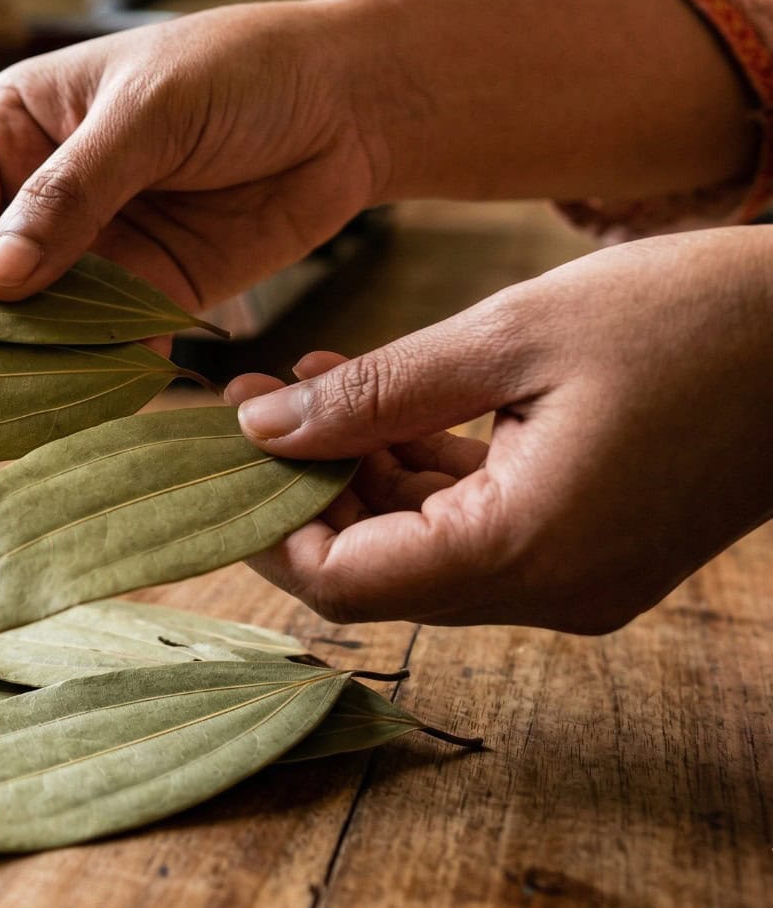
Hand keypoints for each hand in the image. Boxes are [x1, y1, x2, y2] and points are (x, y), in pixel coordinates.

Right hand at [0, 0, 753, 309]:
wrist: (356, 105)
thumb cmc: (243, 71)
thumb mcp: (147, 115)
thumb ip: (70, 194)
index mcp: (12, 130)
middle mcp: (37, 198)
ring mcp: (92, 252)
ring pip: (36, 324)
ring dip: (25, 369)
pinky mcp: (148, 296)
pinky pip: (104, 348)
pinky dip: (94, 382)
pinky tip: (77, 416)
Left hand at [223, 226, 772, 632]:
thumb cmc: (693, 316)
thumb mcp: (510, 335)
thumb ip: (375, 393)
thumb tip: (258, 430)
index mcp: (527, 551)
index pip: (346, 582)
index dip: (266, 525)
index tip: (213, 454)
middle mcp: (551, 590)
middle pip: (376, 570)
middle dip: (300, 488)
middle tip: (242, 400)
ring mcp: (577, 577)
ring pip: (421, 545)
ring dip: (355, 471)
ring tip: (297, 380)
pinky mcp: (593, 546)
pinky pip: (476, 524)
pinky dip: (418, 470)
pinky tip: (374, 396)